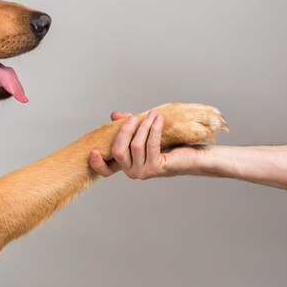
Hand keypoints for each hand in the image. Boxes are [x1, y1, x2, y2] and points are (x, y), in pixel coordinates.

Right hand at [89, 111, 205, 179]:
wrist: (193, 155)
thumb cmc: (169, 144)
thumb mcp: (144, 132)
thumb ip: (129, 125)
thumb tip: (115, 115)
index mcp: (126, 165)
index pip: (106, 171)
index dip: (97, 164)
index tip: (93, 151)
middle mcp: (132, 172)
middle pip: (118, 150)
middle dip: (125, 130)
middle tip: (135, 118)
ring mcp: (143, 172)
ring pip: (135, 145)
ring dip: (144, 126)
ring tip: (153, 115)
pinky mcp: (156, 168)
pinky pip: (150, 145)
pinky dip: (153, 129)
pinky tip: (158, 120)